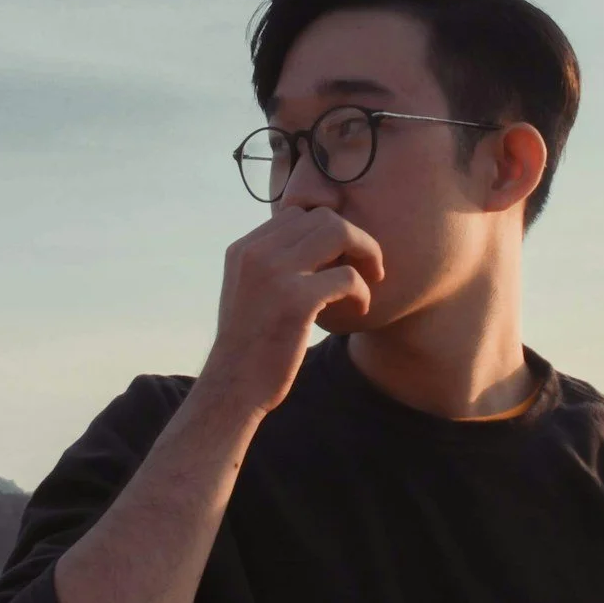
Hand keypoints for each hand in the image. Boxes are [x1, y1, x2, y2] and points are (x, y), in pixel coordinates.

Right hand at [199, 205, 384, 415]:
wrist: (233, 388)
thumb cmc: (249, 346)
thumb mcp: (248, 292)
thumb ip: (271, 265)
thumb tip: (311, 246)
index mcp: (244, 249)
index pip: (297, 214)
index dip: (327, 233)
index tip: (339, 259)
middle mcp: (256, 253)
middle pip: (323, 217)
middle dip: (354, 238)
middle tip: (368, 267)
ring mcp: (275, 274)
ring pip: (338, 233)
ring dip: (365, 253)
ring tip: (370, 280)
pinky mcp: (296, 301)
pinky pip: (348, 277)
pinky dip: (363, 292)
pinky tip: (359, 309)